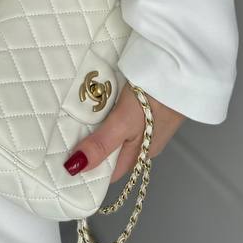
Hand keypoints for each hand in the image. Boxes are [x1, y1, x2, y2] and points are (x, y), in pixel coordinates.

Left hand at [63, 83, 184, 183]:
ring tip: (70, 120)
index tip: (62, 166)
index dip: (87, 171)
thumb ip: (101, 144)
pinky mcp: (145, 105)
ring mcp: (145, 124)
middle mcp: (142, 143)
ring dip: (96, 129)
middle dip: (88, 148)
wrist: (181, 69)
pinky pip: (120, 116)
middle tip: (60, 140)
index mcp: (138, 154)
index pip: (108, 172)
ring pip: (114, 133)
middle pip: (110, 152)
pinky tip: (95, 103)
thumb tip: (75, 168)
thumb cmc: (155, 98)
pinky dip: (106, 113)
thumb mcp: (124, 122)